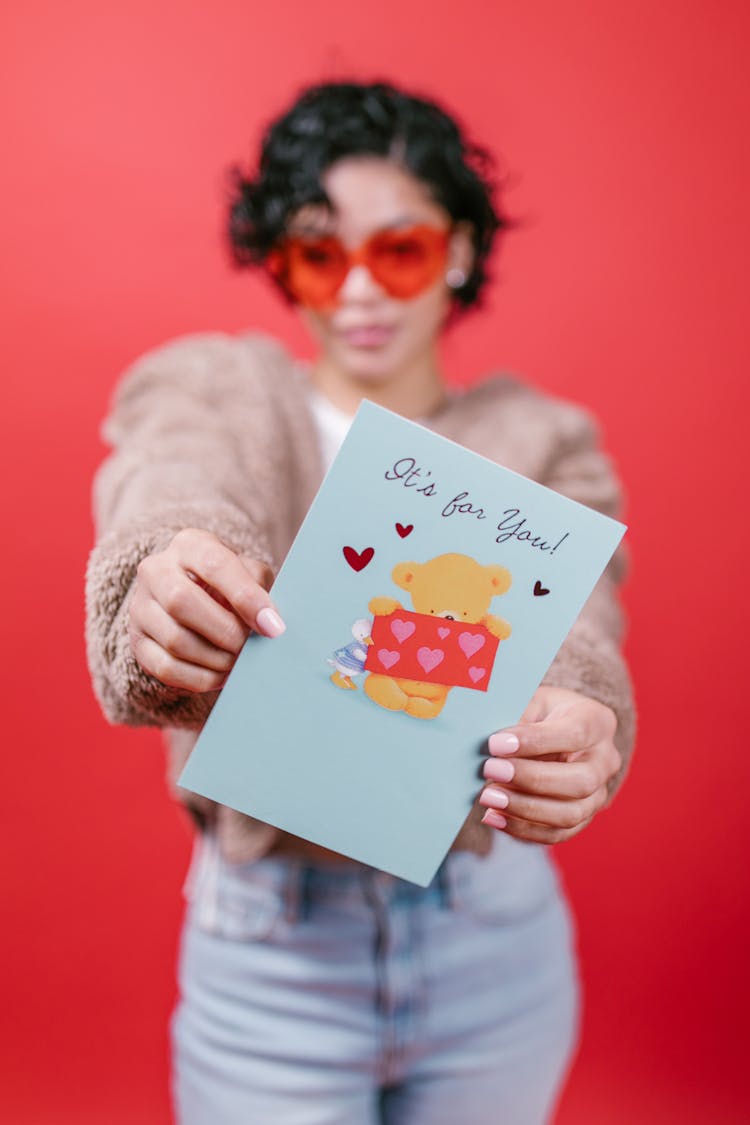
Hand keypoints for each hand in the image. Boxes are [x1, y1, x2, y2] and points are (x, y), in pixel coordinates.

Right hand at [129, 528, 283, 692]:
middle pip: (181, 601)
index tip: (273, 626)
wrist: (192, 598)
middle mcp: (156, 570)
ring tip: (240, 662)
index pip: (215, 564)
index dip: (246, 597)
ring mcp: (140, 607)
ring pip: (175, 639)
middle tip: (250, 646)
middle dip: (225, 631)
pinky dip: (201, 678)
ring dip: (216, 659)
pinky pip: (166, 668)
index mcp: (189, 545)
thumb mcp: (249, 573)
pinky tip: (223, 676)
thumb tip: (270, 622)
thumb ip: (260, 589)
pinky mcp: (137, 642)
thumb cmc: (230, 585)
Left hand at [479, 685, 620, 843]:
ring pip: (571, 813)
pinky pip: (557, 833)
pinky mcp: (582, 817)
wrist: (554, 732)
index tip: (495, 743)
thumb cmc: (540, 713)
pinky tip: (493, 816)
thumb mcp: (531, 700)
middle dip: (531, 779)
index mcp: (597, 722)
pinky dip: (522, 829)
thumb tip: (490, 744)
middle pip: (580, 781)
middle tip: (489, 770)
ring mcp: (597, 793)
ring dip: (524, 809)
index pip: (575, 734)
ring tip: (487, 797)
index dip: (535, 741)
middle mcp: (605, 760)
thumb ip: (517, 716)